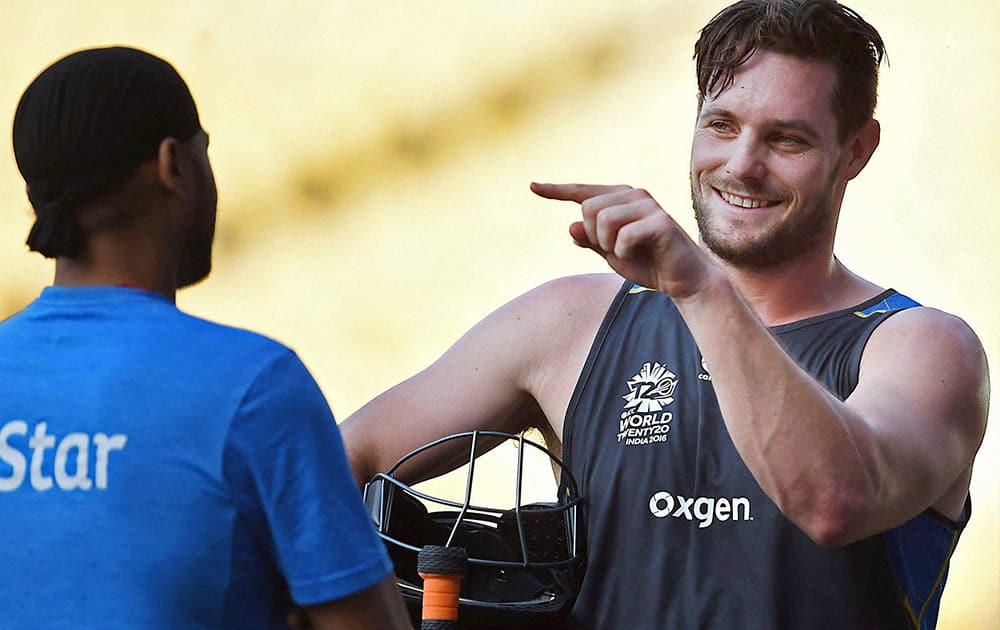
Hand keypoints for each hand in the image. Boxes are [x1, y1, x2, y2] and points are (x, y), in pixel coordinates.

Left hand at [530, 182, 713, 299]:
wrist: (683, 279)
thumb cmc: (647, 263)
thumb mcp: (610, 254)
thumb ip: (590, 240)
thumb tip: (571, 225)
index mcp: (620, 199)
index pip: (583, 193)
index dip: (556, 191)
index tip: (532, 186)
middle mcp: (634, 195)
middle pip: (588, 209)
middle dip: (595, 237)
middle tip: (616, 250)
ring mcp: (648, 205)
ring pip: (603, 221)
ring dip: (609, 245)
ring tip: (628, 251)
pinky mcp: (660, 221)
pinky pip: (623, 237)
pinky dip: (624, 252)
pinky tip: (640, 253)